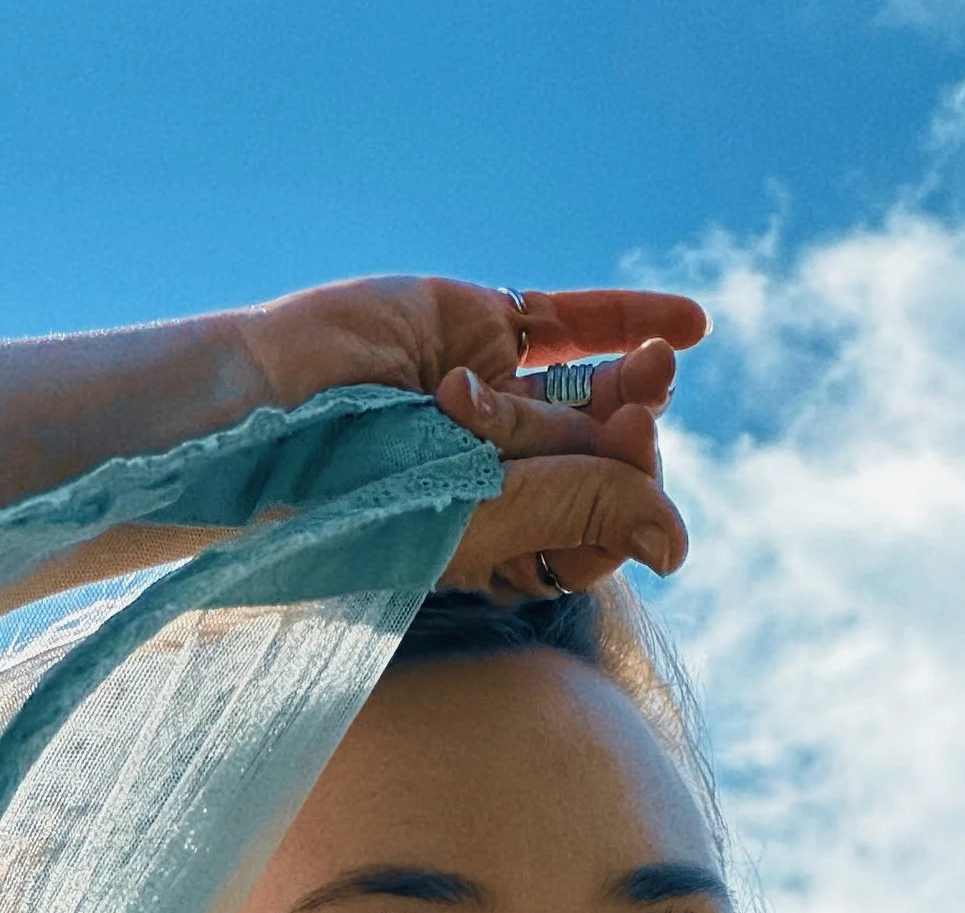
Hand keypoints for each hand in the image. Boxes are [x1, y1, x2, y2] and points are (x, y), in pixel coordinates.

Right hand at [235, 276, 706, 596]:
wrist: (271, 414)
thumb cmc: (364, 493)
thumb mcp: (485, 516)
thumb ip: (587, 512)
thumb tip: (679, 543)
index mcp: (494, 542)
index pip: (597, 533)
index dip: (629, 504)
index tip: (632, 478)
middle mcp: (497, 473)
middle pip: (601, 462)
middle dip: (632, 440)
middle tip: (634, 419)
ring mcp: (489, 396)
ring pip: (591, 388)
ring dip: (638, 380)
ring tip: (661, 367)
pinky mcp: (475, 324)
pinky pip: (567, 320)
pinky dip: (628, 317)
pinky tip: (692, 324)